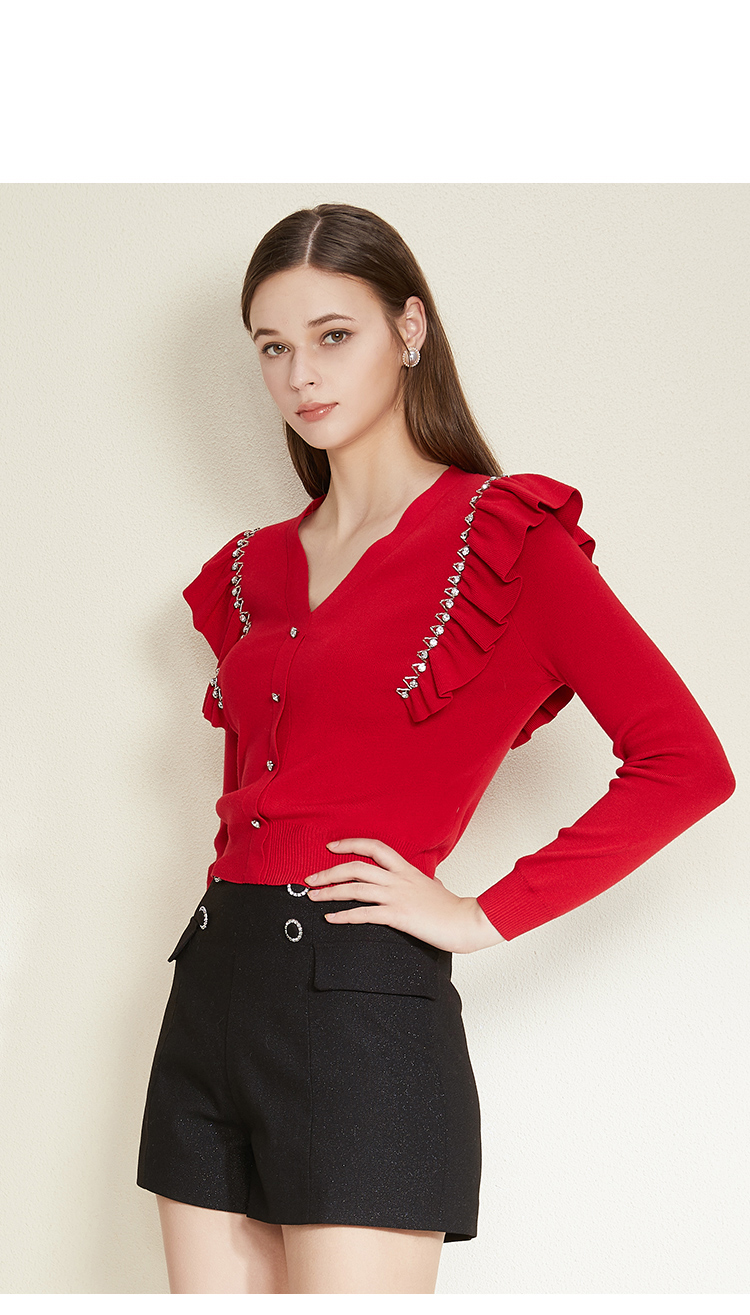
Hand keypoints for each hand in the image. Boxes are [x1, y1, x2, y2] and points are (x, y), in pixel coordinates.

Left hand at [304, 837, 505, 953]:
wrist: (466, 921)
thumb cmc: (453, 907)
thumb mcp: (437, 886)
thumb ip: (427, 881)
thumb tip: (432, 880)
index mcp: (406, 869)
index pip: (374, 847)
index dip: (350, 844)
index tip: (331, 847)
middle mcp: (398, 879)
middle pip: (356, 867)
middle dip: (329, 871)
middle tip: (311, 878)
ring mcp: (397, 896)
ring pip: (355, 889)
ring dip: (329, 892)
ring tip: (313, 897)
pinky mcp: (397, 916)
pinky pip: (364, 914)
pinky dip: (344, 916)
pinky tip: (331, 918)